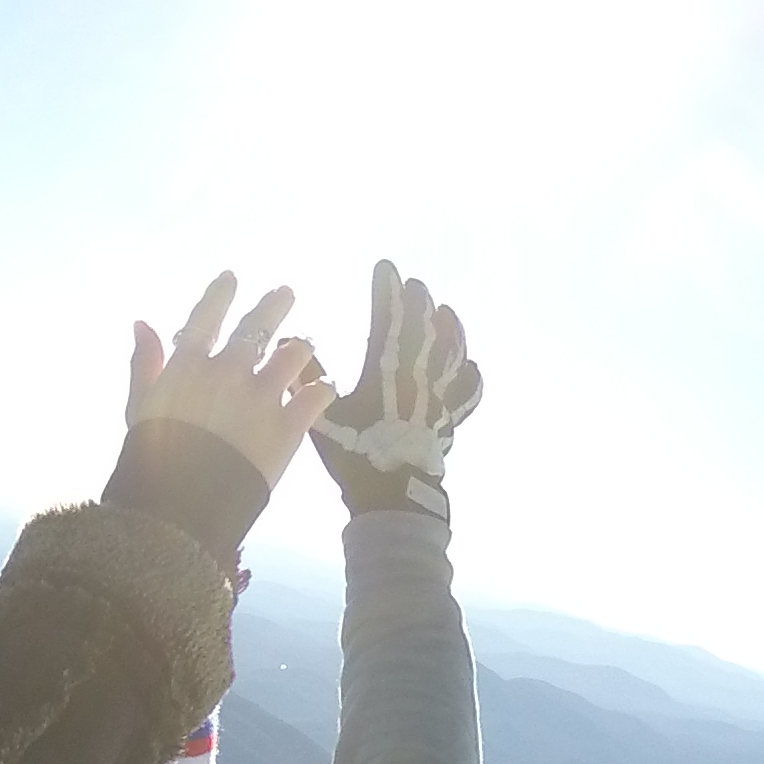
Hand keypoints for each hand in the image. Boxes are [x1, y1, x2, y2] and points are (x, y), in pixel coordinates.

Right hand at [122, 274, 333, 490]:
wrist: (183, 508)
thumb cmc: (151, 461)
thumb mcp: (139, 409)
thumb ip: (144, 364)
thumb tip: (142, 323)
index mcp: (189, 366)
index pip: (208, 315)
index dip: (221, 293)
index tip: (232, 278)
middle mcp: (230, 370)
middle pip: (260, 324)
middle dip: (275, 304)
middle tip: (286, 293)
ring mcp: (264, 395)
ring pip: (297, 352)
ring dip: (301, 349)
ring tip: (304, 350)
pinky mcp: (291, 424)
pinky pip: (319, 393)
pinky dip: (322, 390)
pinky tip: (323, 390)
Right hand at [310, 261, 482, 524]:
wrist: (393, 497)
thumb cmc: (356, 457)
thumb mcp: (323, 420)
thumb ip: (308, 381)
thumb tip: (291, 344)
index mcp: (386, 373)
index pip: (389, 321)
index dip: (387, 292)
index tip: (385, 267)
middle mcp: (419, 377)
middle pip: (424, 330)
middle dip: (418, 303)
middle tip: (414, 284)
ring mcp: (439, 398)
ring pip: (451, 353)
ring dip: (450, 328)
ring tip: (447, 310)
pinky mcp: (449, 419)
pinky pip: (467, 393)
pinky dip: (470, 376)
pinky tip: (471, 366)